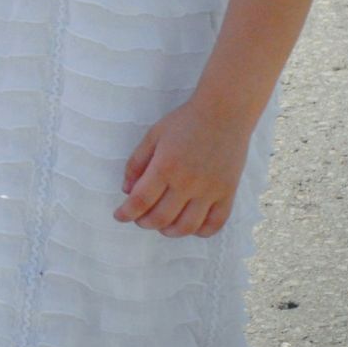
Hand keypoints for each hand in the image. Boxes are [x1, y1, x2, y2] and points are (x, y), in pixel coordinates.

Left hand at [113, 101, 250, 238]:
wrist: (224, 113)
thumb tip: (126, 190)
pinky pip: (215, 223)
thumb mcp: (153, 136)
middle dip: (144, 223)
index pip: (140, 201)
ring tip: (162, 226)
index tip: (119, 216)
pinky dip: (201, 231)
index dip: (126, 213)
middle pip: (161, 218)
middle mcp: (187, 183)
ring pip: (187, 226)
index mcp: (165, 167)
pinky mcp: (228, 193)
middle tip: (139, 219)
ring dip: (169, 232)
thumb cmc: (184, 122)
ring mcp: (210, 190)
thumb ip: (136, 163)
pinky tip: (190, 226)